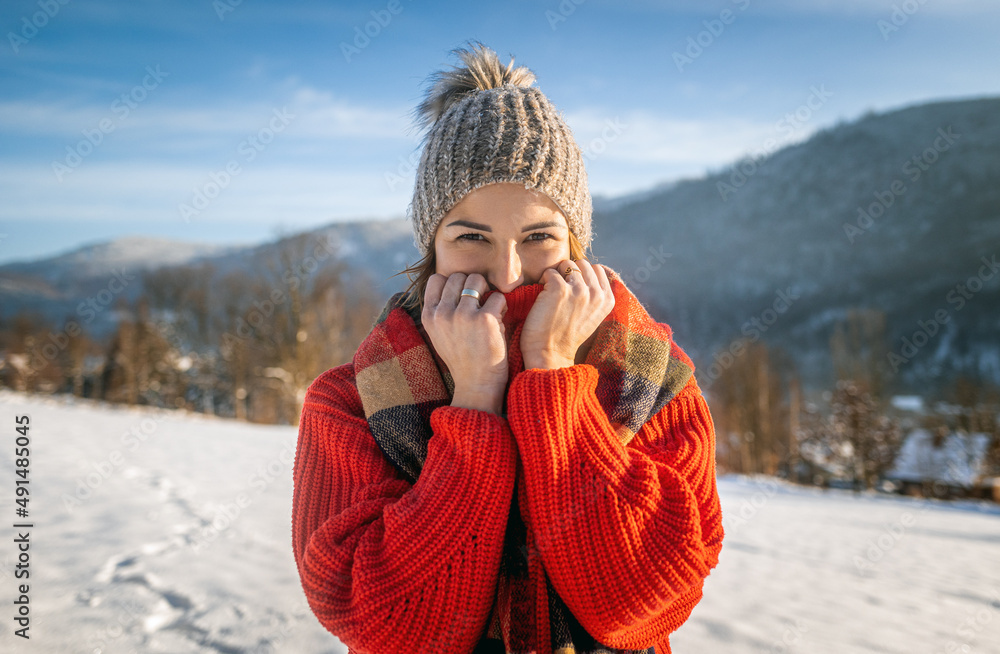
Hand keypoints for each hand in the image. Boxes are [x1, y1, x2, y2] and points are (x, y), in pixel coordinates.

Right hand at [422, 272, 508, 411]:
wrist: (476, 384)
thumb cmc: (462, 357)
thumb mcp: (440, 333)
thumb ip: (441, 309)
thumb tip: (449, 281)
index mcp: (429, 315)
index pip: (437, 278)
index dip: (452, 283)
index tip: (462, 297)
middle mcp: (443, 313)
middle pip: (458, 276)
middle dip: (472, 285)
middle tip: (479, 303)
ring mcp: (463, 315)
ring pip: (477, 279)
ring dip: (487, 290)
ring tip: (490, 308)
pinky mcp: (485, 319)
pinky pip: (498, 296)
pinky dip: (502, 305)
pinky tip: (499, 319)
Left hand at [520, 259, 614, 369]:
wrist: (551, 353)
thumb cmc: (567, 335)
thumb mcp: (592, 316)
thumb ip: (595, 295)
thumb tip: (587, 271)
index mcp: (607, 299)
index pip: (597, 269)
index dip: (582, 274)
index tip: (573, 288)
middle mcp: (596, 293)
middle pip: (582, 263)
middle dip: (569, 271)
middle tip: (560, 288)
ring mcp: (578, 290)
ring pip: (566, 264)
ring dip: (556, 274)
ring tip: (551, 291)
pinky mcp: (559, 289)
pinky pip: (550, 272)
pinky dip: (544, 280)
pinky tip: (543, 296)